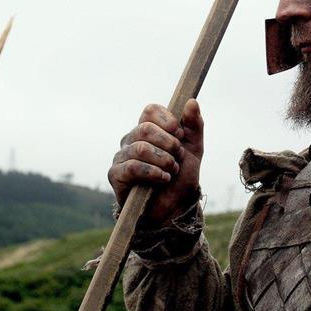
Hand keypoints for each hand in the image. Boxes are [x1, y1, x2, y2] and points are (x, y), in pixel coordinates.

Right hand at [108, 99, 203, 226]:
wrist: (174, 208)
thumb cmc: (180, 178)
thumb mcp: (194, 150)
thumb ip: (194, 126)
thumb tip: (192, 101)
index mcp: (148, 130)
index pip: (150, 111)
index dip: (167, 120)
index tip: (180, 134)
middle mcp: (131, 140)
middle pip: (145, 128)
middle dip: (168, 144)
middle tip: (178, 157)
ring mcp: (121, 157)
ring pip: (140, 148)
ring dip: (164, 160)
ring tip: (172, 171)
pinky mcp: (116, 175)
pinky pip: (132, 167)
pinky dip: (153, 173)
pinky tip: (163, 179)